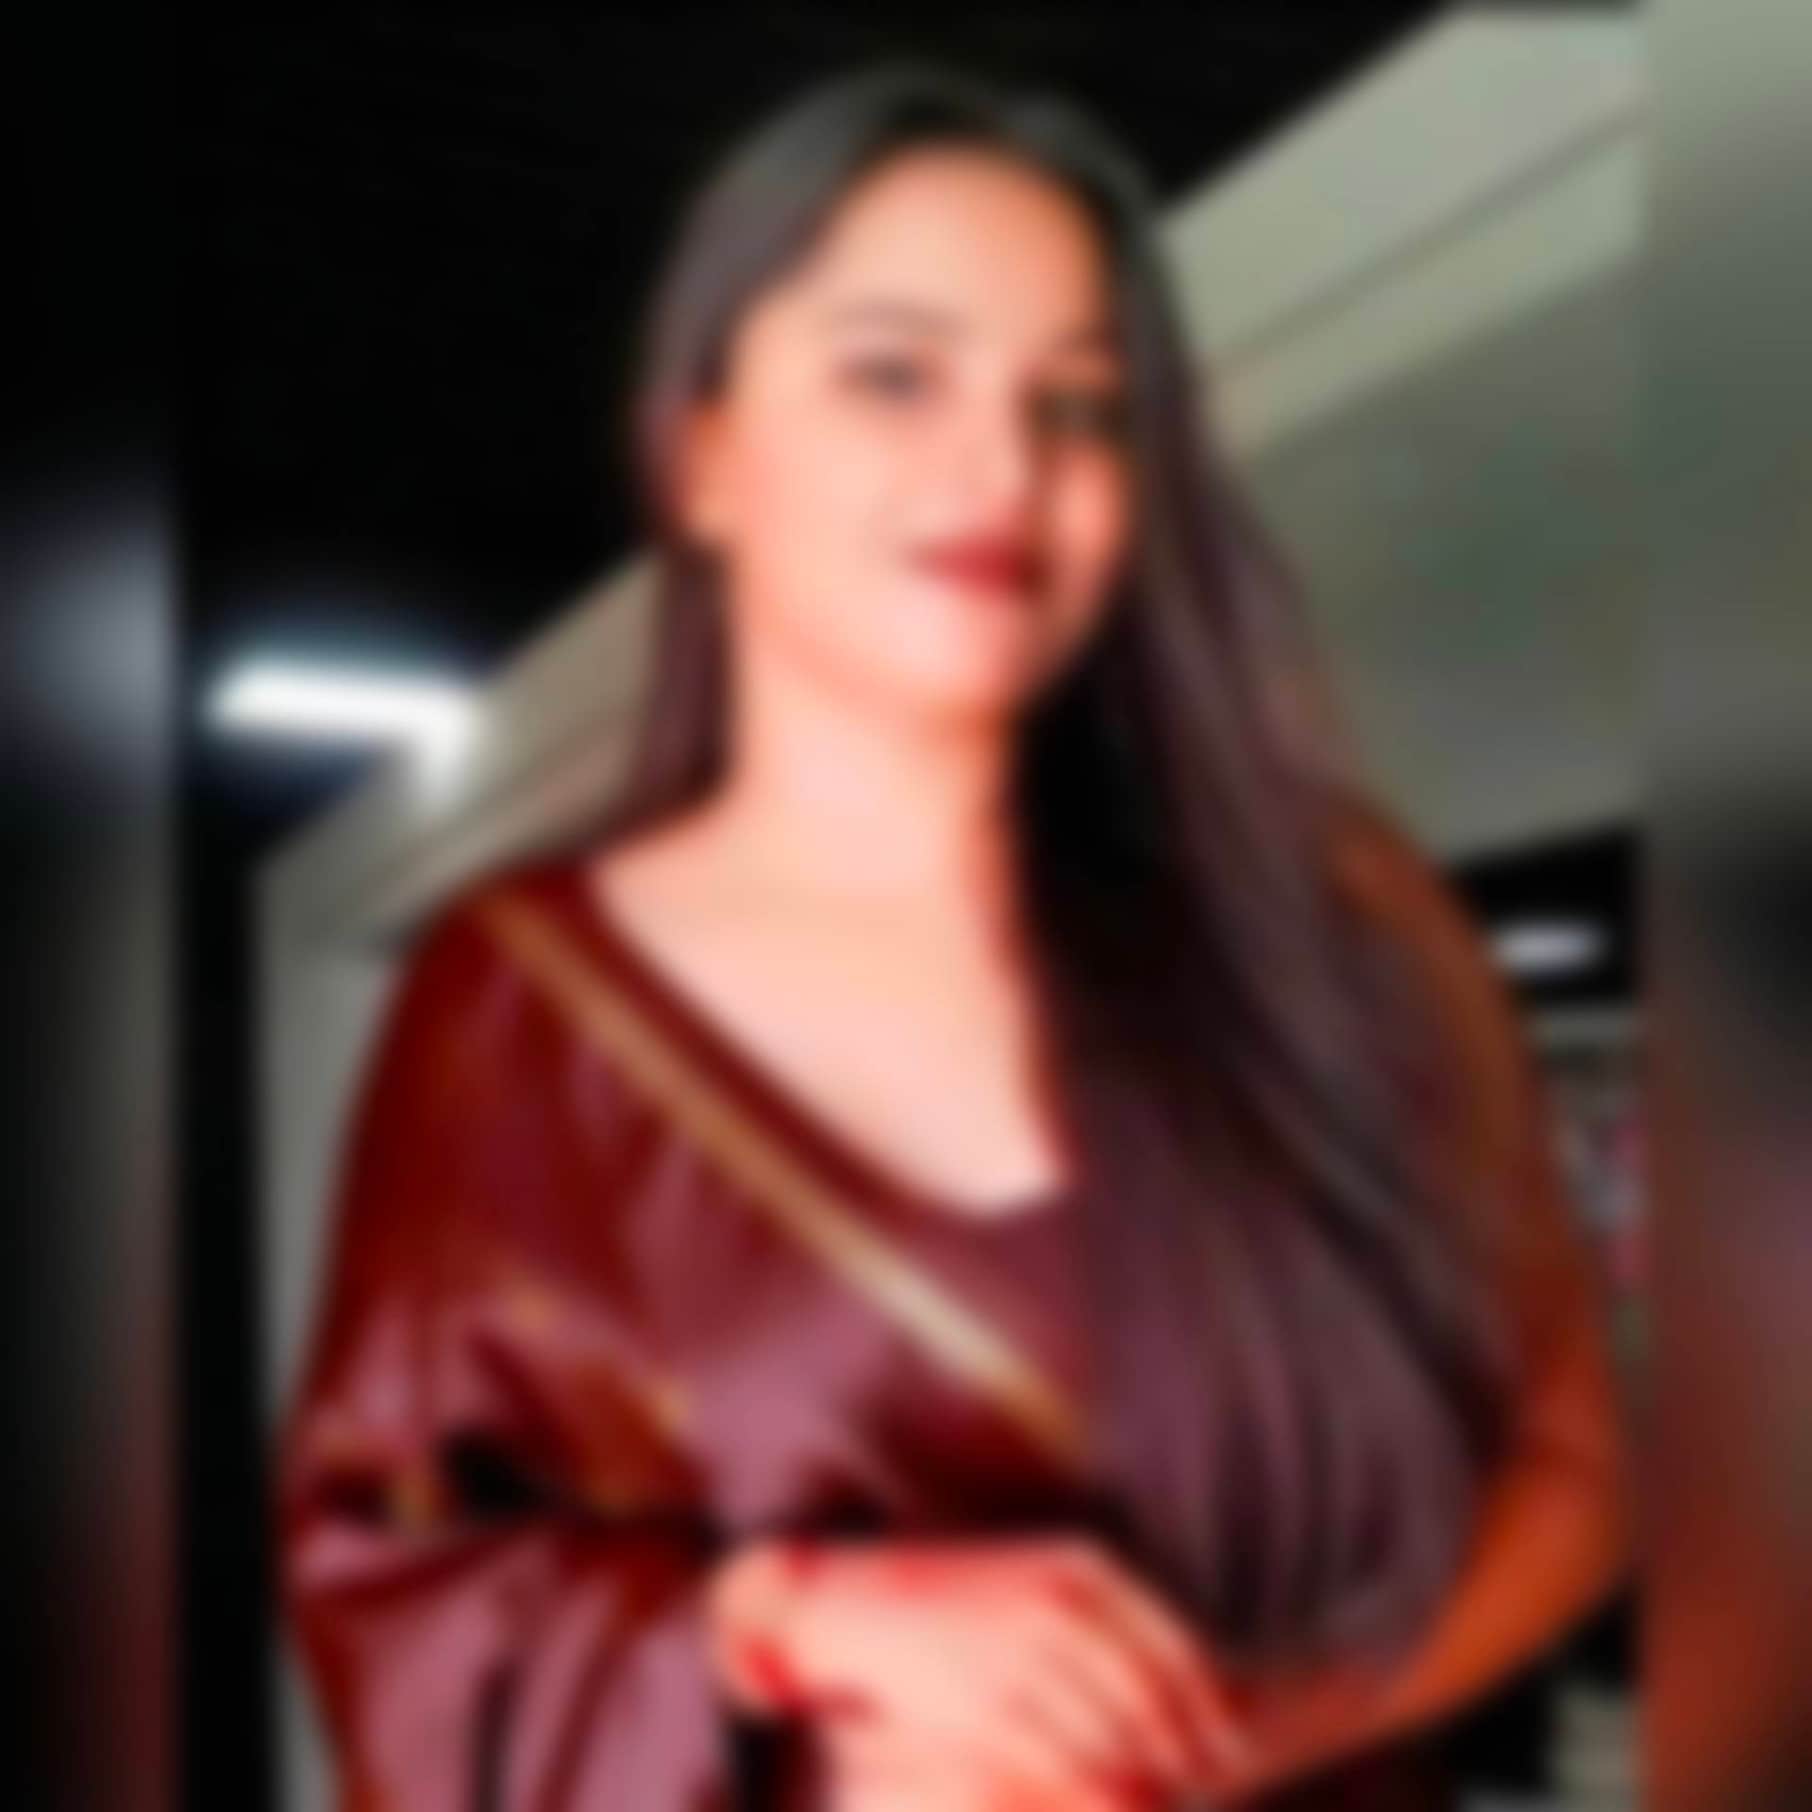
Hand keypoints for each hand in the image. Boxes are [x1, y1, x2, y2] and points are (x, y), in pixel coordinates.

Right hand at [708, 1534, 1253, 1805]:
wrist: (859, 1605)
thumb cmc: (960, 1599)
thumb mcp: (1041, 1581)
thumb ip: (1107, 1621)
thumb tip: (1192, 1679)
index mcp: (1083, 1569)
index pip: (1173, 1648)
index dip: (1206, 1708)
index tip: (1227, 1749)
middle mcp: (1062, 1606)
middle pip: (1151, 1698)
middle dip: (1185, 1752)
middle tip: (1205, 1788)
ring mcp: (1025, 1654)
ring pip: (1114, 1737)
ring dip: (1146, 1781)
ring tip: (1161, 1805)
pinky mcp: (989, 1705)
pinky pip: (1066, 1765)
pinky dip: (1100, 1795)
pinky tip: (1113, 1809)